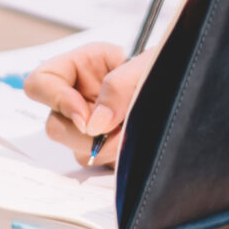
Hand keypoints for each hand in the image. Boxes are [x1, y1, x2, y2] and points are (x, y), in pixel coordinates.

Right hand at [24, 42, 154, 165]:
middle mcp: (79, 96)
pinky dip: (116, 159)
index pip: (40, 82)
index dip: (56, 101)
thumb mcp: (146, 67)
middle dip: (85, 137)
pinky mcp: (104, 147)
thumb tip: (95, 124)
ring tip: (134, 135)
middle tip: (117, 134)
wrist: (188, 92)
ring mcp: (90, 125)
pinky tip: (135, 145)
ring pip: (76, 150)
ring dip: (106, 150)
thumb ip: (119, 87)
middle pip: (54, 126)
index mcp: (82, 65)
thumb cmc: (167, 67)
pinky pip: (97, 163)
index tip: (86, 117)